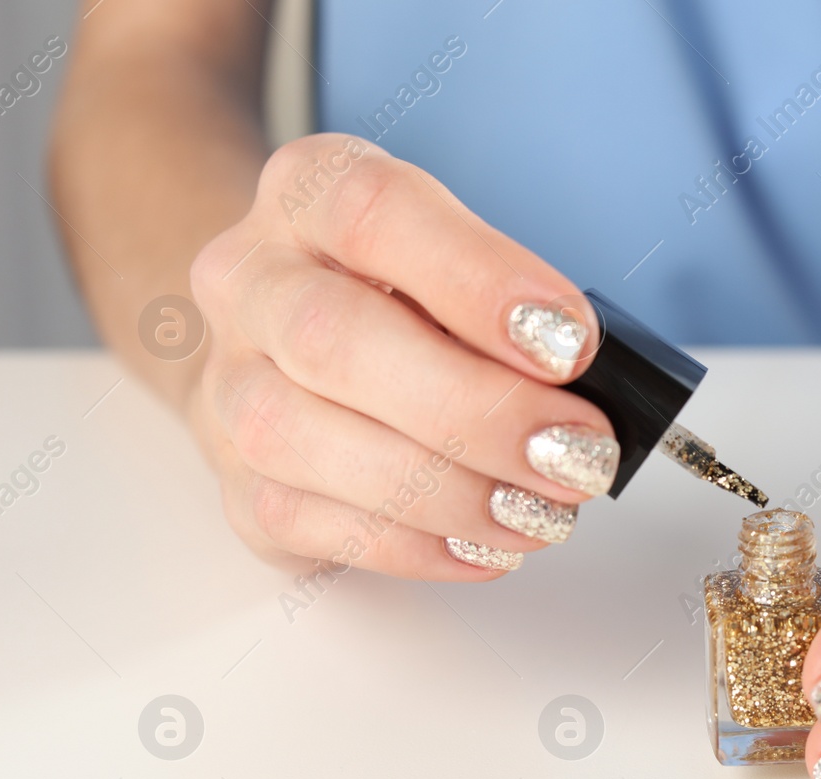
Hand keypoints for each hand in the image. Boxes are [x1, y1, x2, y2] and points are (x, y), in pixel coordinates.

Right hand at [186, 134, 616, 577]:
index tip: (572, 343)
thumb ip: (510, 307)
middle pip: (336, 340)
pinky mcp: (233, 480)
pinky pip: (303, 521)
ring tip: (542, 511)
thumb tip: (593, 389)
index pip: (376, 215)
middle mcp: (251, 280)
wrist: (288, 339)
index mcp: (311, 191)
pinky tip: (486, 545)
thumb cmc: (403, 296)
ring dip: (446, 490)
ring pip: (301, 439)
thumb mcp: (459, 258)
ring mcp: (227, 384)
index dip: (480, 281)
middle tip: (577, 452)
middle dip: (478, 410)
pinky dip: (411, 543)